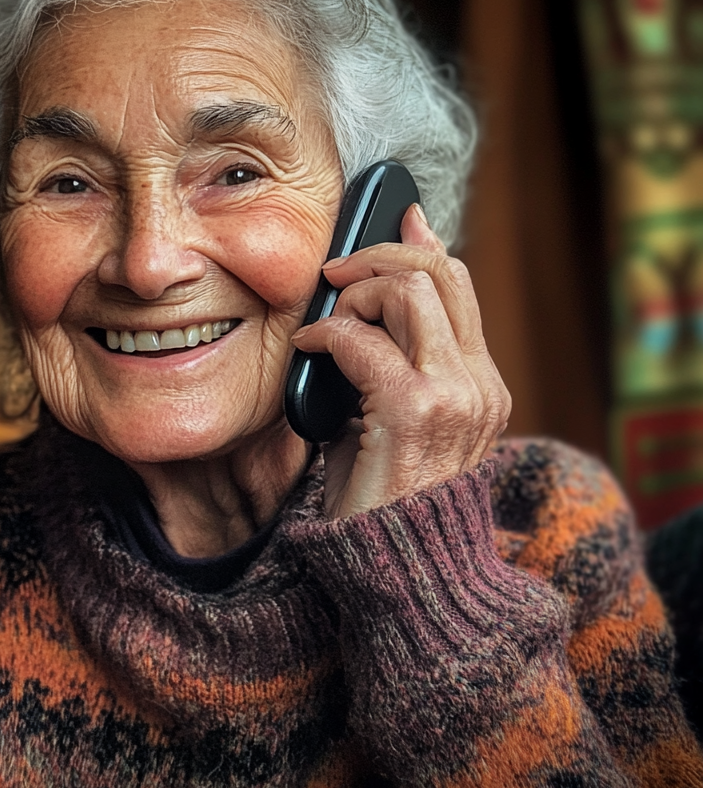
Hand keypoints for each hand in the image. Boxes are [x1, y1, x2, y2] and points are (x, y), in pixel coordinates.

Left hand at [290, 203, 509, 517]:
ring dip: (356, 289)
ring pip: (409, 287)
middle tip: (336, 272)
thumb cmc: (384, 497)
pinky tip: (307, 349)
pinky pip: (360, 338)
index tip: (397, 217)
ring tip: (327, 319)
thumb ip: (391, 363)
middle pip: (439, 270)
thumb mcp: (394, 420)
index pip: (460, 285)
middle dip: (379, 253)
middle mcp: (478, 383)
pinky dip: (325, 333)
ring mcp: (454, 394)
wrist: (399, 570)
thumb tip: (360, 312)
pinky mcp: (414, 409)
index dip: (423, 243)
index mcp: (480, 383)